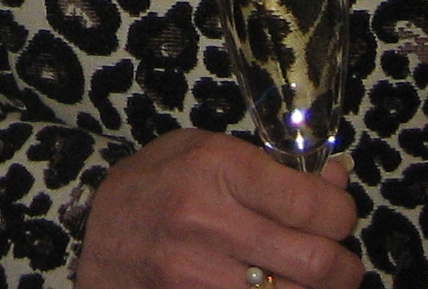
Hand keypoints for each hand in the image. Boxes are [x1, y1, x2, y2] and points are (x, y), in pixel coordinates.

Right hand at [73, 129, 363, 288]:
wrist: (84, 234)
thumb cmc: (153, 187)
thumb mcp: (203, 152)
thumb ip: (271, 168)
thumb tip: (338, 183)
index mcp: (215, 167)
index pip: (313, 204)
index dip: (342, 214)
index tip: (338, 216)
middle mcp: (207, 221)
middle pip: (317, 263)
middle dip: (344, 267)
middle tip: (341, 263)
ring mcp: (197, 274)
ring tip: (310, 281)